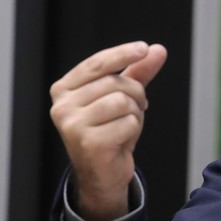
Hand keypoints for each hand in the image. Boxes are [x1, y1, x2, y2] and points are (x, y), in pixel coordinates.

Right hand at [50, 41, 167, 220]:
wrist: (103, 173)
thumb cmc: (110, 130)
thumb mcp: (123, 96)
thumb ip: (138, 72)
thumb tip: (158, 50)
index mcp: (64, 90)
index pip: (96, 64)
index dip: (122, 54)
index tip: (144, 48)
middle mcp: (62, 106)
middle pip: (115, 83)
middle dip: (136, 95)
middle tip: (133, 110)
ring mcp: (72, 125)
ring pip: (123, 101)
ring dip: (135, 114)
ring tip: (124, 127)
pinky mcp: (88, 143)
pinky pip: (128, 123)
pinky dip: (133, 131)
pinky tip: (121, 141)